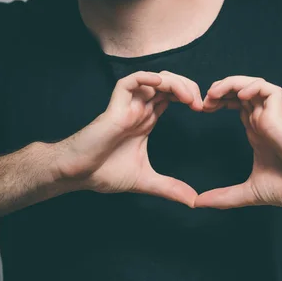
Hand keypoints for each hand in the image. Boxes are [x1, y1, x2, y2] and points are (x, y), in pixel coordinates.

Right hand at [55, 70, 202, 206]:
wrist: (78, 174)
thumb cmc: (104, 172)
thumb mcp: (146, 180)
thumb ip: (170, 188)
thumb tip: (194, 202)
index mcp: (147, 119)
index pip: (173, 96)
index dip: (190, 97)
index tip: (204, 110)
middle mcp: (139, 109)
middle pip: (168, 84)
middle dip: (187, 87)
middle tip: (200, 104)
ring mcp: (127, 106)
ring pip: (154, 79)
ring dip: (174, 83)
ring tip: (188, 98)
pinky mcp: (114, 106)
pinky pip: (130, 82)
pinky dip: (146, 78)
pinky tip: (160, 85)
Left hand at [195, 76, 281, 208]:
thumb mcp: (250, 193)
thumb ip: (224, 197)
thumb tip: (199, 204)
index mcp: (257, 132)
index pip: (236, 105)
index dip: (218, 102)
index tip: (201, 110)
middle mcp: (263, 120)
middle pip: (240, 91)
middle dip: (220, 90)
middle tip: (203, 101)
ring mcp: (272, 116)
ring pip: (252, 85)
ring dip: (231, 84)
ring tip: (214, 93)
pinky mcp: (280, 116)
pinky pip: (269, 89)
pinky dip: (253, 86)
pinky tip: (240, 96)